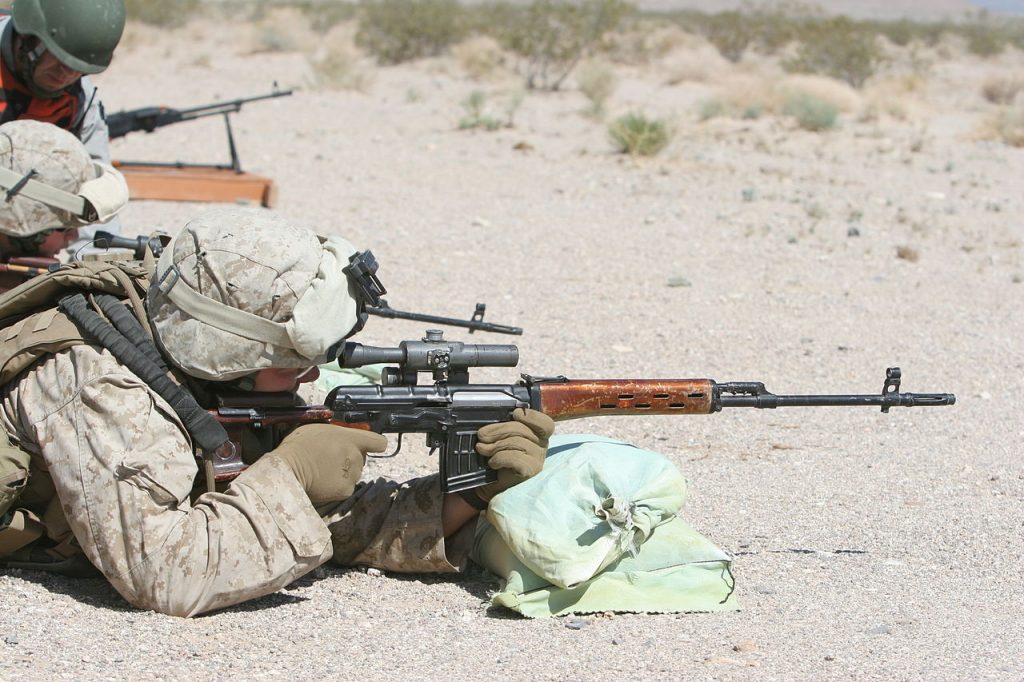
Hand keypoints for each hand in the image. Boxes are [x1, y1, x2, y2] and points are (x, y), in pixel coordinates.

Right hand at [268, 424, 386, 505]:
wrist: (289, 469)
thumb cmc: (299, 446)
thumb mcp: (320, 429)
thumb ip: (338, 434)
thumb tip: (342, 438)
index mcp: (352, 439)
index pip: (378, 442)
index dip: (374, 444)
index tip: (367, 446)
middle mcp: (356, 456)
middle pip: (361, 459)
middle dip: (350, 459)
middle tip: (330, 460)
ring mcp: (352, 474)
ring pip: (354, 474)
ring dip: (343, 473)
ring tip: (323, 471)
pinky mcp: (346, 490)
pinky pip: (346, 487)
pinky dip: (337, 486)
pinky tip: (323, 482)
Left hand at [472, 408, 553, 504]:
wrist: (491, 487)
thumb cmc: (498, 460)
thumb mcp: (501, 440)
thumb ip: (504, 428)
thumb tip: (496, 417)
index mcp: (537, 436)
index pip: (544, 423)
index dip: (532, 416)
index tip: (515, 414)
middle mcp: (542, 447)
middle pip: (523, 429)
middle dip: (498, 430)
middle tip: (482, 435)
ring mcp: (538, 460)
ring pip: (517, 442)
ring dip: (495, 445)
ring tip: (482, 449)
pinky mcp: (530, 472)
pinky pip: (514, 458)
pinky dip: (499, 458)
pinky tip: (492, 463)